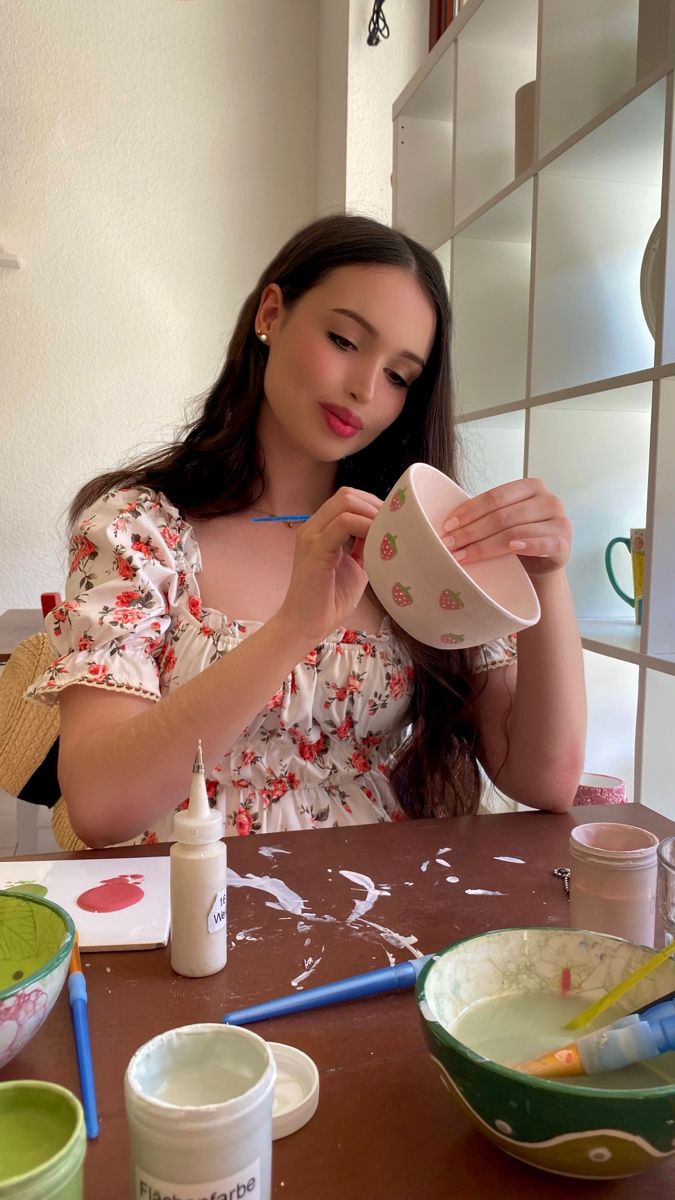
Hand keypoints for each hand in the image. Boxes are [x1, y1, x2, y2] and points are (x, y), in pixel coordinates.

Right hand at [276, 487, 381, 643]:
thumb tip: (387, 532)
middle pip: (347, 495)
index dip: (373, 504)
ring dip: (372, 513)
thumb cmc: (329, 600)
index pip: (348, 499)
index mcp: (321, 529)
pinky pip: (343, 524)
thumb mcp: (356, 567)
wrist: (306, 625)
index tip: (393, 521)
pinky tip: (378, 540)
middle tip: (394, 525)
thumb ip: (366, 547)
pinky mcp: (315, 549)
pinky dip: (365, 526)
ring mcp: (312, 536)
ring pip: (345, 503)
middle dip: (375, 505)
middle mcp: (313, 527)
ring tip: (388, 532)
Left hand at [441, 478, 571, 576]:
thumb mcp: (505, 519)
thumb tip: (447, 523)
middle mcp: (548, 500)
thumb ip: (486, 514)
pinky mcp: (564, 544)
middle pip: (502, 516)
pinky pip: (544, 544)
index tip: (447, 526)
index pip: (495, 497)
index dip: (469, 511)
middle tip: (449, 544)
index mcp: (531, 487)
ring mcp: (559, 521)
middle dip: (471, 532)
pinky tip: (512, 549)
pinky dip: (527, 546)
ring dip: (484, 546)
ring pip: (516, 532)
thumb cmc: (520, 537)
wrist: (544, 562)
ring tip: (462, 556)